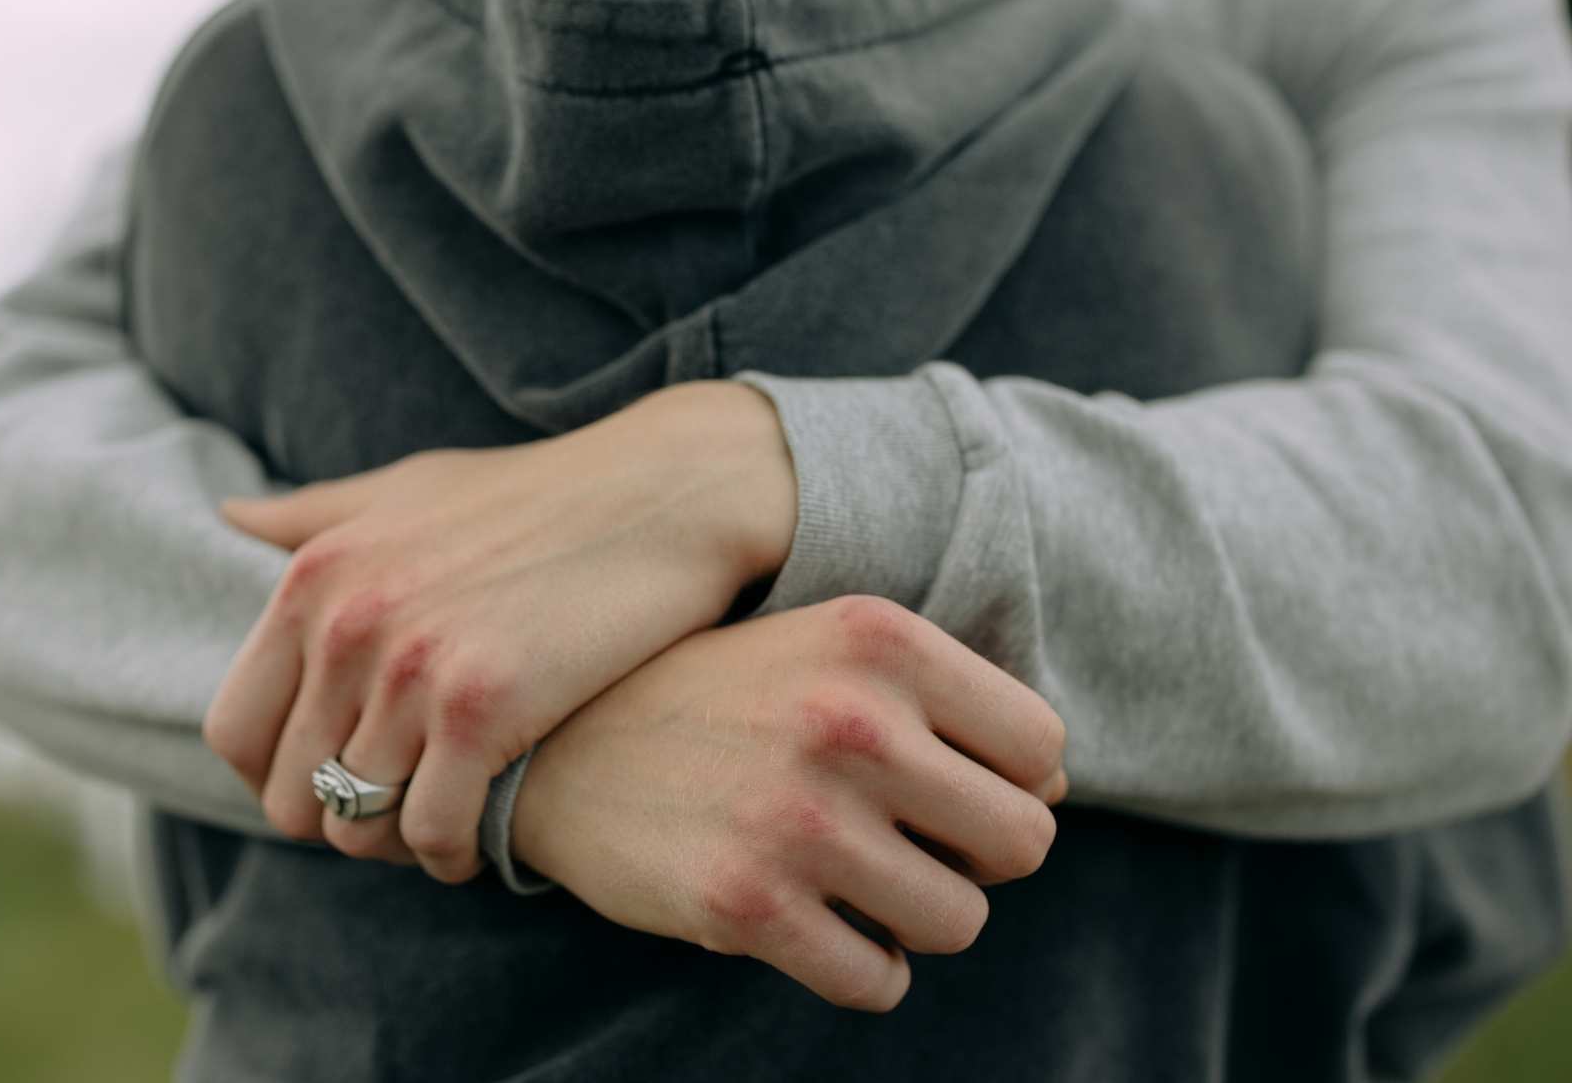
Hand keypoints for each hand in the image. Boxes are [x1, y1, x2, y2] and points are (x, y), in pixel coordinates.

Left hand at [201, 381, 797, 881]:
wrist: (660, 494)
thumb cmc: (534, 495)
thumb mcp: (408, 489)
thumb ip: (315, 516)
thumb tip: (228, 517)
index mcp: (314, 576)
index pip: (235, 729)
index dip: (274, 777)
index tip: (331, 782)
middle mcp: (346, 623)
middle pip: (291, 795)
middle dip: (342, 820)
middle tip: (399, 811)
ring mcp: (411, 668)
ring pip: (359, 824)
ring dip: (399, 842)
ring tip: (442, 824)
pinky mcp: (483, 707)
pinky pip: (432, 832)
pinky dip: (452, 854)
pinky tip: (482, 836)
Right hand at [511, 596, 1068, 1012]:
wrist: (562, 744)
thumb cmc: (723, 697)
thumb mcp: (827, 653)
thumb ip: (942, 700)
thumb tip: (1058, 785)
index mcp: (879, 638)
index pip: (1042, 746)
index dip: (1005, 780)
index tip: (943, 784)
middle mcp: (849, 719)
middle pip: (1022, 842)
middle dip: (972, 856)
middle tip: (905, 843)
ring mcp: (797, 816)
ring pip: (959, 922)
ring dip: (916, 917)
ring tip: (855, 883)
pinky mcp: (747, 905)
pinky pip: (877, 980)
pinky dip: (862, 969)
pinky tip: (816, 927)